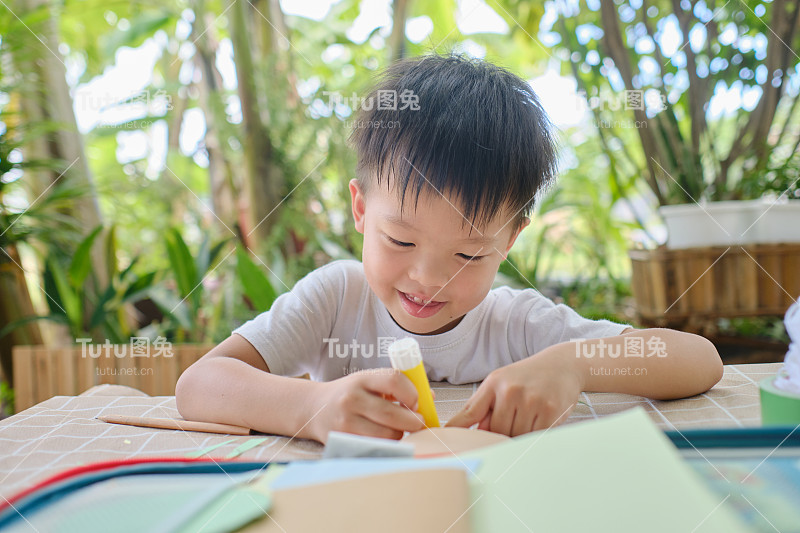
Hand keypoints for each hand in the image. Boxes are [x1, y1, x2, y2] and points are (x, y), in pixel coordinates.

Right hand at [308, 369, 425, 442]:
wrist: (314, 408)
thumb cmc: (351, 393)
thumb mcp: (369, 382)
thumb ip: (398, 386)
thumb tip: (430, 397)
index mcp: (362, 379)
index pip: (394, 380)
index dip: (412, 393)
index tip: (416, 402)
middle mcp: (352, 399)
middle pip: (393, 414)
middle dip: (413, 421)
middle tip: (418, 422)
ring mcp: (346, 422)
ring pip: (388, 435)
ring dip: (400, 434)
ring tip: (397, 429)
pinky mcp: (345, 441)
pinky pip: (378, 447)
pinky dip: (388, 444)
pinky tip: (384, 437)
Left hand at [446, 349, 582, 435]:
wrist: (562, 365)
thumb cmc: (527, 378)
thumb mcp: (502, 382)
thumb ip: (485, 407)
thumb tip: (474, 434)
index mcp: (494, 383)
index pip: (470, 412)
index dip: (457, 429)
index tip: (445, 439)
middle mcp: (511, 391)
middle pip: (496, 431)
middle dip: (502, 432)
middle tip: (516, 419)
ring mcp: (531, 401)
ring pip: (515, 436)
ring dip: (520, 434)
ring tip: (530, 416)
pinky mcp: (551, 412)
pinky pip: (535, 437)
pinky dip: (535, 435)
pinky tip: (541, 419)